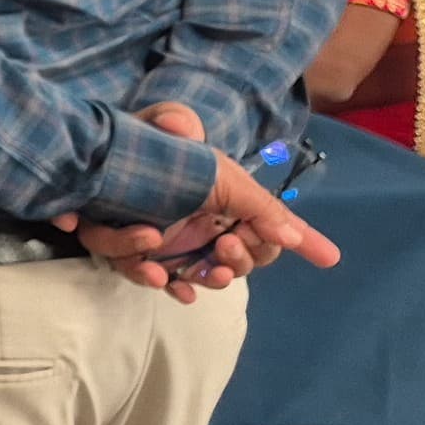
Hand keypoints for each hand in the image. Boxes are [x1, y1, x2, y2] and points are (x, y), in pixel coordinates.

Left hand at [61, 104, 341, 301]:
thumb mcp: (220, 172)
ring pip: (194, 276)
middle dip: (236, 262)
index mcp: (231, 207)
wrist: (105, 147)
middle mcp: (205, 228)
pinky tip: (156, 275)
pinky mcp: (135, 250)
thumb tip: (294, 236)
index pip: (269, 237)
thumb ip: (259, 203)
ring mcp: (171, 243)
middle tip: (224, 247)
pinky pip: (149, 275)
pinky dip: (153, 278)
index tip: (318, 256)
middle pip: (236, 264)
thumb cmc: (168, 150)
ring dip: (194, 276)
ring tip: (184, 267)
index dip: (289, 245)